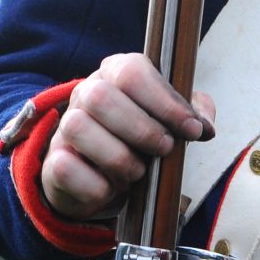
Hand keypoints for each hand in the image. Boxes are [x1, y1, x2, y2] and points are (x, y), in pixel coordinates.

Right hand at [41, 53, 216, 219]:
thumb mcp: (167, 124)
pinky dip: (98, 186)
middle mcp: (84, 94)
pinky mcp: (54, 163)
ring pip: (80, 129)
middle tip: (164, 150)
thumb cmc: (136, 144)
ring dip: (119, 159)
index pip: (132, 71)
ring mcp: (65, 128)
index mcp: (114, 74)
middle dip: (142, 129)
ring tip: (137, 172)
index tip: (192, 130)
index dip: (166, 102)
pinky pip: (69, 169)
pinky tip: (111, 188)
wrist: (97, 181)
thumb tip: (205, 126)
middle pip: (101, 96)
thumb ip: (190, 115)